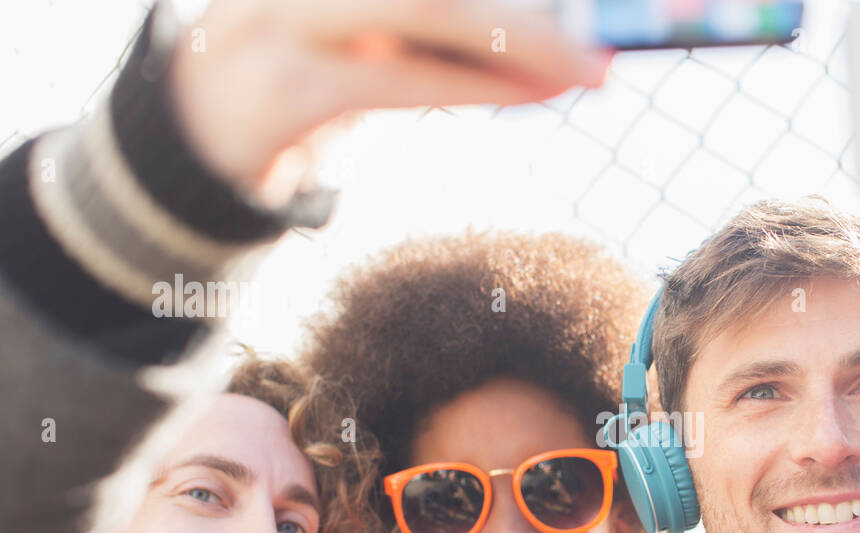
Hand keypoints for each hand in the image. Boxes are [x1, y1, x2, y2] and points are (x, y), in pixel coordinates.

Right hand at [168, 0, 609, 203]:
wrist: (189, 138)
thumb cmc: (306, 70)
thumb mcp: (376, 31)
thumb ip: (445, 26)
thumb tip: (554, 26)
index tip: (592, 3)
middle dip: (532, 4)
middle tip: (616, 25)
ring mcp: (293, 12)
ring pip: (431, 5)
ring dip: (523, 37)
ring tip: (588, 63)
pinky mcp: (290, 81)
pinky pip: (403, 79)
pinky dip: (478, 86)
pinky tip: (534, 92)